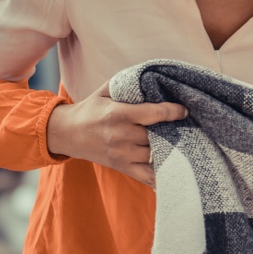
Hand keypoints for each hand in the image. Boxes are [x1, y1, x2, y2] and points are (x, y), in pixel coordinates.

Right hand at [46, 81, 187, 186]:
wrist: (67, 133)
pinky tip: (175, 170)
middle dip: (173, 130)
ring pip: (156, 154)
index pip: (154, 113)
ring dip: (170, 149)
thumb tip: (153, 76)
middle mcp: (121, 136)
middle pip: (158, 135)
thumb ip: (128, 83)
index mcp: (119, 114)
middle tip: (185, 126)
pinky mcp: (123, 168)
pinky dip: (162, 176)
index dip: (174, 111)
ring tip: (180, 142)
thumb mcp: (105, 91)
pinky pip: (148, 177)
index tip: (185, 110)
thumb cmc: (91, 109)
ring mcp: (122, 155)